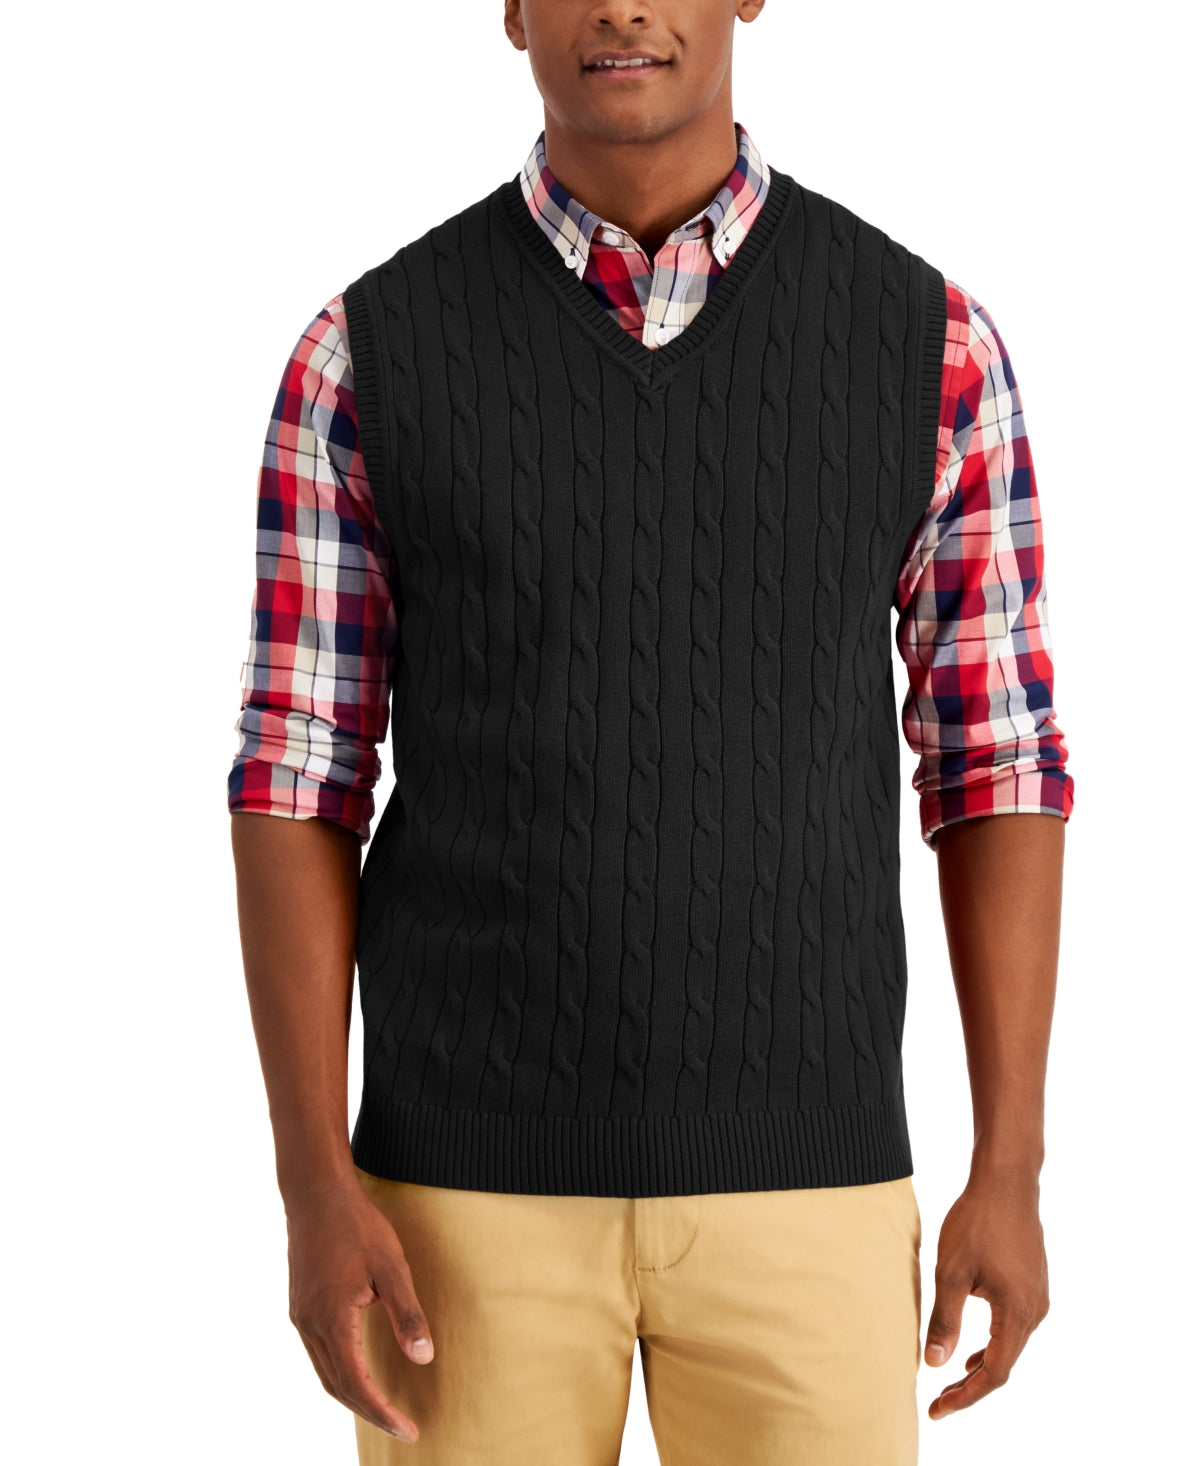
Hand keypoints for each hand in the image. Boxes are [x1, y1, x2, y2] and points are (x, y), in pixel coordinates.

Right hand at [284, 1178, 435, 1442]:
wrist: (316, 1192)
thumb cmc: (357, 1225)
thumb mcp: (392, 1266)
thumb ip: (407, 1314)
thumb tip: (423, 1358)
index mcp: (332, 1319)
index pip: (356, 1384)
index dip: (382, 1412)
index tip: (409, 1430)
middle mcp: (309, 1324)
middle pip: (337, 1386)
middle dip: (370, 1411)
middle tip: (402, 1426)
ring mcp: (300, 1315)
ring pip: (324, 1372)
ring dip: (353, 1394)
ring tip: (384, 1407)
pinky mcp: (300, 1305)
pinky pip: (318, 1353)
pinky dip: (340, 1371)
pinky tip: (359, 1368)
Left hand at [923, 1168, 1049, 1419]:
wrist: (1006, 1182)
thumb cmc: (977, 1222)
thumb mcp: (952, 1272)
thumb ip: (945, 1320)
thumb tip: (935, 1364)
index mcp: (1018, 1313)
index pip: (994, 1373)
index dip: (965, 1396)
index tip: (937, 1409)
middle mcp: (1035, 1311)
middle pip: (1004, 1364)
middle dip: (971, 1386)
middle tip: (939, 1400)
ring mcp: (1038, 1297)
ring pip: (1010, 1346)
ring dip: (982, 1364)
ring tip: (952, 1379)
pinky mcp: (1034, 1284)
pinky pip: (1015, 1326)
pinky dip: (993, 1343)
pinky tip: (973, 1346)